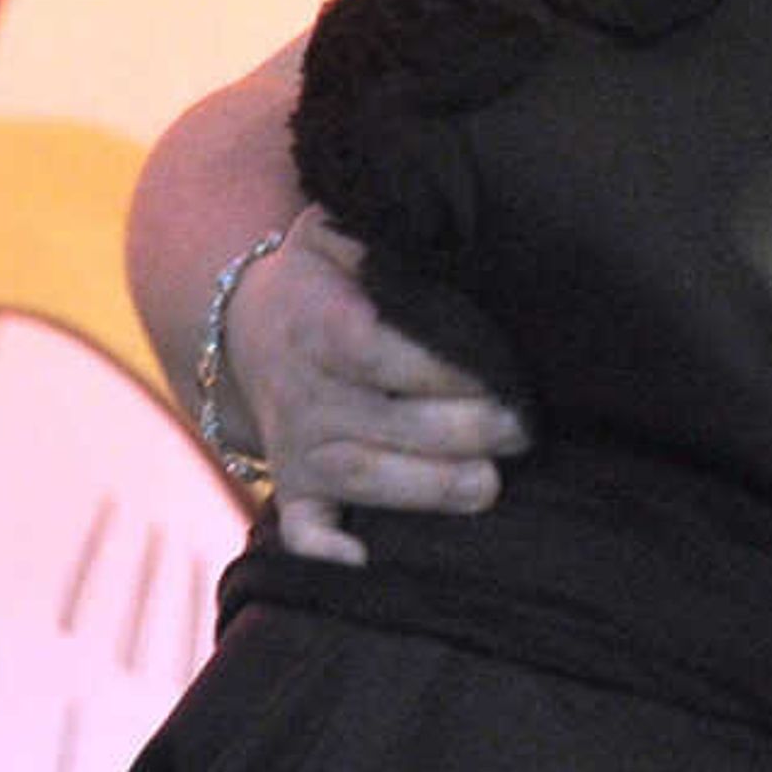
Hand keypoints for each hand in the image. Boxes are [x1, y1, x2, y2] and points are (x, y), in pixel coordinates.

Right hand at [222, 217, 525, 563]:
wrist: (248, 323)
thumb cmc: (325, 270)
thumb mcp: (336, 226)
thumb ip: (373, 220)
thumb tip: (421, 203)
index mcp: (318, 323)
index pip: (375, 350)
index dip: (434, 368)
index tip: (497, 373)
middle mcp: (303, 391)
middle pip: (377, 421)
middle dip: (453, 432)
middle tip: (522, 431)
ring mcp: (295, 444)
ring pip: (354, 475)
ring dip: (419, 489)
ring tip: (487, 488)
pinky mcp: (293, 483)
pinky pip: (299, 525)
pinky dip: (320, 552)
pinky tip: (361, 568)